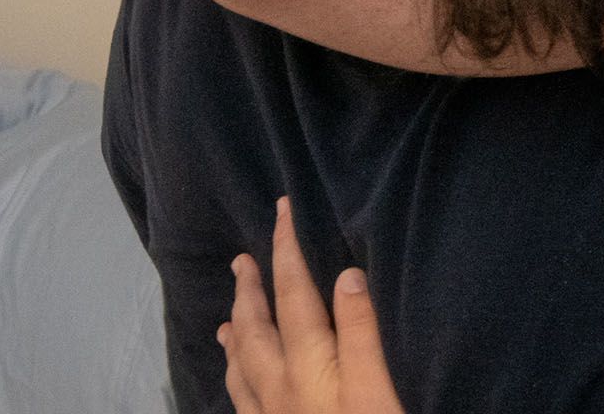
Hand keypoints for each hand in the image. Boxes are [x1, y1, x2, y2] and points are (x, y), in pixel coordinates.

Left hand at [219, 197, 405, 413]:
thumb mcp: (379, 390)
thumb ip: (361, 333)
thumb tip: (345, 274)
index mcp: (309, 366)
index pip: (293, 294)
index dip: (286, 250)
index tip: (281, 209)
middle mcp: (280, 388)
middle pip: (258, 328)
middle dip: (251, 289)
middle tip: (241, 258)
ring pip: (242, 368)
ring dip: (235, 333)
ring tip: (224, 317)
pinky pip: (242, 403)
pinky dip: (236, 380)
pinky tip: (241, 385)